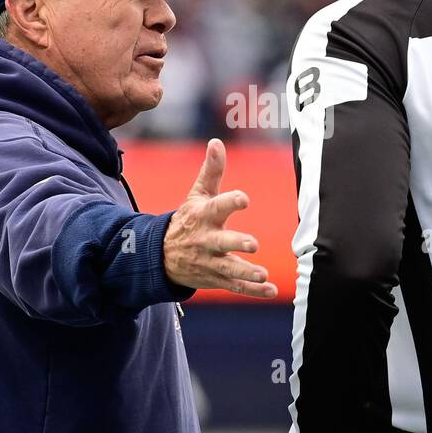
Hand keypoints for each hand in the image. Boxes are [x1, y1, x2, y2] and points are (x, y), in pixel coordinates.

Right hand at [163, 139, 276, 298]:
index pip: (217, 207)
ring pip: (228, 269)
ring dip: (246, 273)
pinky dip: (252, 291)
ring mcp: (210, 262)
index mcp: (203, 216)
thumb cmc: (188, 220)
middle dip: (236, 244)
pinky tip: (270, 290)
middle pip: (220, 242)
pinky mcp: (216, 279)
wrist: (161, 256)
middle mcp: (206, 240)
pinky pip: (235, 287)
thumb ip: (210, 171)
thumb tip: (217, 142)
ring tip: (263, 274)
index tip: (244, 199)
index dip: (230, 202)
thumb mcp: (196, 195)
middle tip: (253, 244)